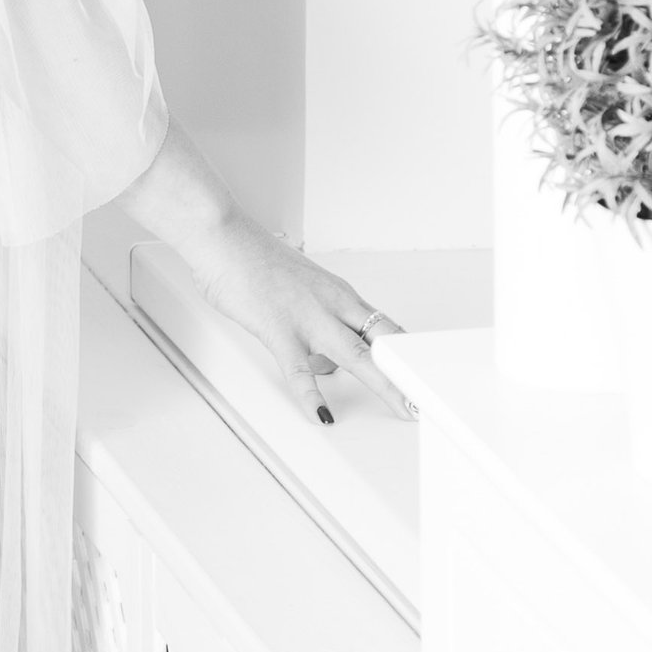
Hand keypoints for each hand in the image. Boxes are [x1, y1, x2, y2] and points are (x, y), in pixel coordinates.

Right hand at [120, 119, 406, 425]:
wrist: (224, 236)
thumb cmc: (252, 259)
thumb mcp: (298, 288)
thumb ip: (313, 319)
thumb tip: (317, 352)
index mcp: (340, 295)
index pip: (387, 329)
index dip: (407, 356)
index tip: (420, 377)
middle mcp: (333, 306)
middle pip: (384, 345)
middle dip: (409, 376)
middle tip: (427, 400)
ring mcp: (309, 319)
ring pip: (358, 357)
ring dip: (384, 385)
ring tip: (402, 409)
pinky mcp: (279, 330)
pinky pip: (298, 371)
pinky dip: (311, 396)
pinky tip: (322, 415)